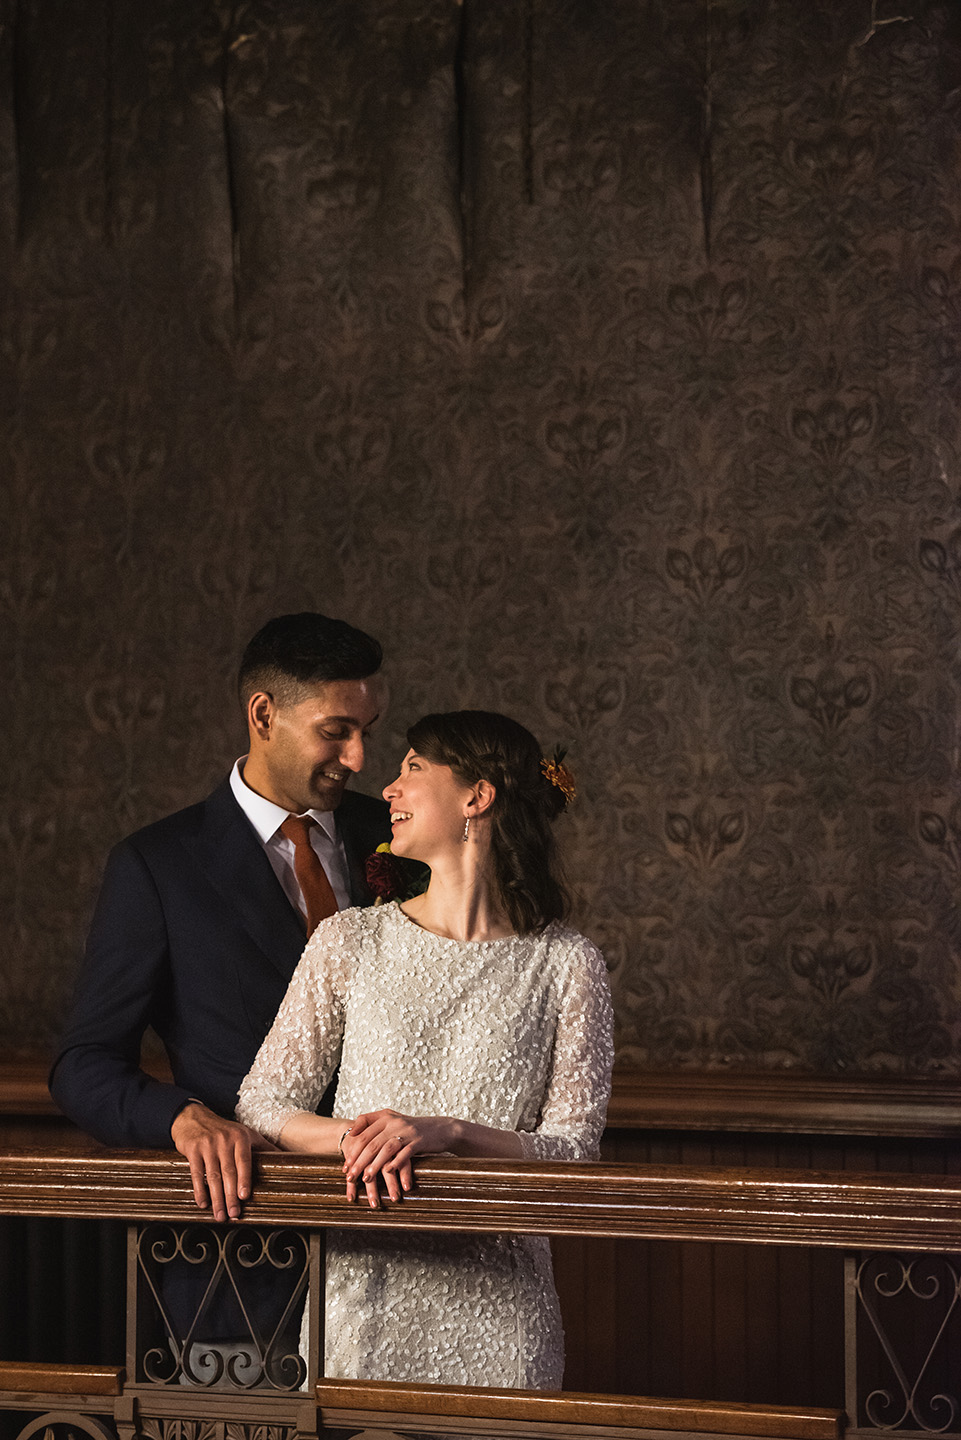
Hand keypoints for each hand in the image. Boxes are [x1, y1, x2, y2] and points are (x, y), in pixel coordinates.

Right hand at [171, 1102, 276, 1221]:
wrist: (194, 1118)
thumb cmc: (224, 1130)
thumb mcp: (245, 1133)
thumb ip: (263, 1146)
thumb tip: (286, 1158)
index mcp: (240, 1137)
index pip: (244, 1161)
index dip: (244, 1179)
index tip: (245, 1197)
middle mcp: (224, 1140)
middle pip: (228, 1172)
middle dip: (230, 1196)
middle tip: (234, 1214)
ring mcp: (207, 1145)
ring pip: (213, 1176)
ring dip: (216, 1198)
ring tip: (220, 1216)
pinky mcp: (193, 1150)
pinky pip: (196, 1173)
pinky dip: (199, 1190)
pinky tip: (203, 1203)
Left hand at [341, 1109, 461, 1208]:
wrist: (441, 1128)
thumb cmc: (413, 1128)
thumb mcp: (393, 1121)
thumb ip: (374, 1124)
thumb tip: (352, 1133)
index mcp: (385, 1116)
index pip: (363, 1134)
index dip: (353, 1150)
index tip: (345, 1166)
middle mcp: (394, 1122)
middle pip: (372, 1143)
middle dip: (359, 1161)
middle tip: (350, 1176)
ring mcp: (407, 1131)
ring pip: (386, 1149)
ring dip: (374, 1165)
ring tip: (366, 1179)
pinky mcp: (418, 1141)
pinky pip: (405, 1153)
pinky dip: (396, 1163)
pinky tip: (388, 1172)